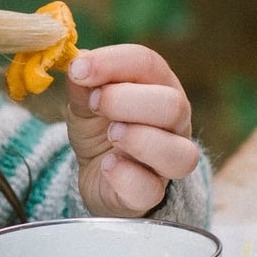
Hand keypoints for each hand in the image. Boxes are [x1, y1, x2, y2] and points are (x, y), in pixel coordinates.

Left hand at [63, 44, 197, 218]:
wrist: (96, 173)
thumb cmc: (99, 126)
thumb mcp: (86, 99)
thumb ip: (83, 82)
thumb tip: (77, 62)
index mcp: (159, 86)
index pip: (148, 63)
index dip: (113, 62)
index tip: (78, 70)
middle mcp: (175, 122)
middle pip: (172, 105)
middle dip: (127, 100)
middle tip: (95, 104)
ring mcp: (169, 160)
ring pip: (179, 153)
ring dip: (139, 139)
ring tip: (111, 134)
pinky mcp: (152, 193)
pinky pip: (150, 189)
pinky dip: (125, 176)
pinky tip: (106, 166)